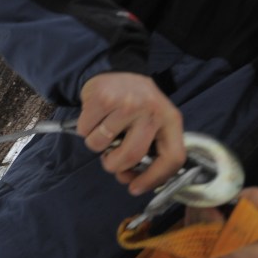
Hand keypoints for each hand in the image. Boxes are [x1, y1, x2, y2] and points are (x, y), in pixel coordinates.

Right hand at [78, 72, 184, 195]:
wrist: (117, 70)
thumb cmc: (135, 105)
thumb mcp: (153, 123)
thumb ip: (147, 151)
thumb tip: (129, 180)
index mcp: (170, 120)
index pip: (172, 158)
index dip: (154, 178)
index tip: (136, 187)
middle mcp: (151, 111)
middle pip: (132, 156)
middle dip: (115, 164)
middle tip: (110, 160)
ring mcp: (126, 103)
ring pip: (101, 144)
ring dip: (97, 144)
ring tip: (104, 128)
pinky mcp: (102, 98)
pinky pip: (85, 131)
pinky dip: (85, 130)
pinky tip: (95, 118)